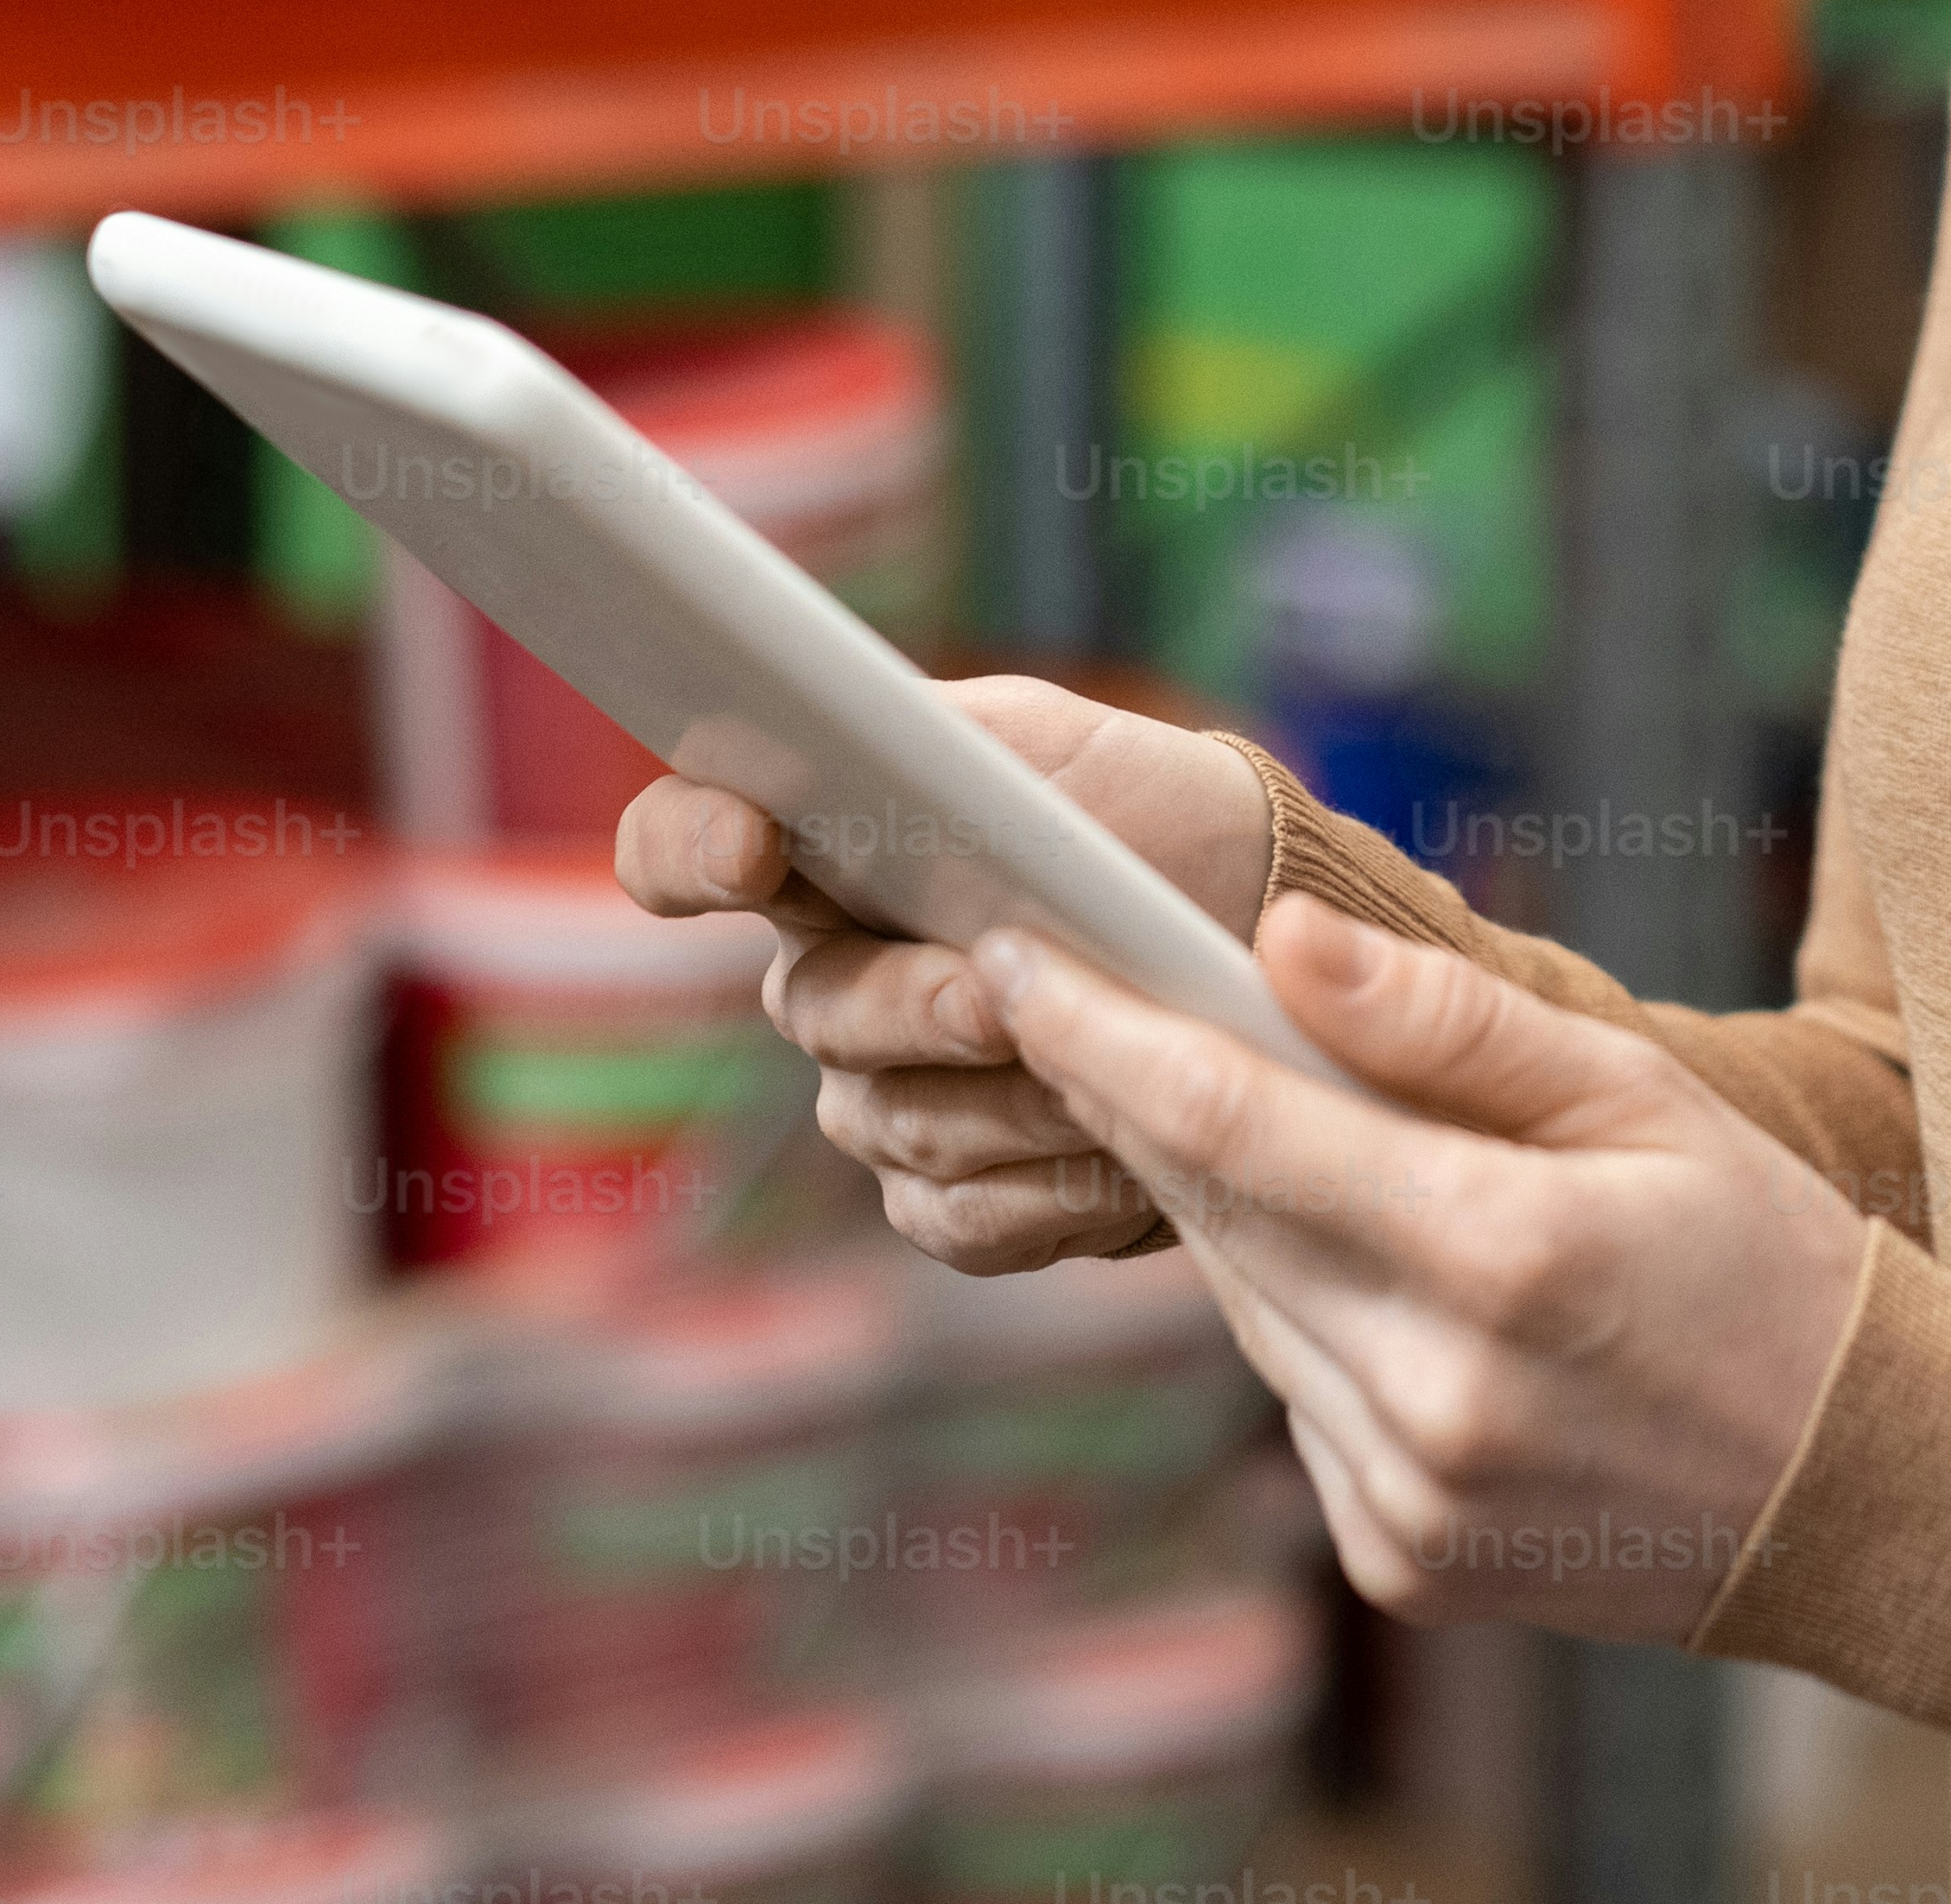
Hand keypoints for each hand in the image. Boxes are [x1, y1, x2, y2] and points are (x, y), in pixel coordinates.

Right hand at [615, 681, 1271, 1270]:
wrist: (1269, 944)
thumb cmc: (1156, 819)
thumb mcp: (1059, 747)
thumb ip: (940, 736)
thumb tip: (850, 739)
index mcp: (824, 855)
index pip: (680, 848)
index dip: (687, 851)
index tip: (750, 845)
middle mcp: (832, 983)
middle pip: (814, 1010)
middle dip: (916, 1001)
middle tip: (1003, 988)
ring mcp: (882, 1099)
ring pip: (892, 1120)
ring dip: (1010, 1095)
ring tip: (1117, 1059)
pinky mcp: (952, 1200)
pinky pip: (952, 1214)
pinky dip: (1044, 1186)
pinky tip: (1121, 1153)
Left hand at [982, 896, 1876, 1648]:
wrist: (1863, 1496)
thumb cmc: (1768, 1260)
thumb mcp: (1641, 1099)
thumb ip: (1448, 1023)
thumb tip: (1277, 938)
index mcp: (1500, 1255)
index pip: (1235, 1126)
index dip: (1105, 1038)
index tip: (1018, 962)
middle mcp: (1434, 1394)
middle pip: (1220, 1214)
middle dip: (1137, 1103)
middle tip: (1075, 1000)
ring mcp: (1408, 1497)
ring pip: (1251, 1308)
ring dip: (1229, 1207)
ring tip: (1238, 1111)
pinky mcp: (1399, 1561)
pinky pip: (1300, 1401)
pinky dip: (1306, 1315)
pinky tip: (1363, 1262)